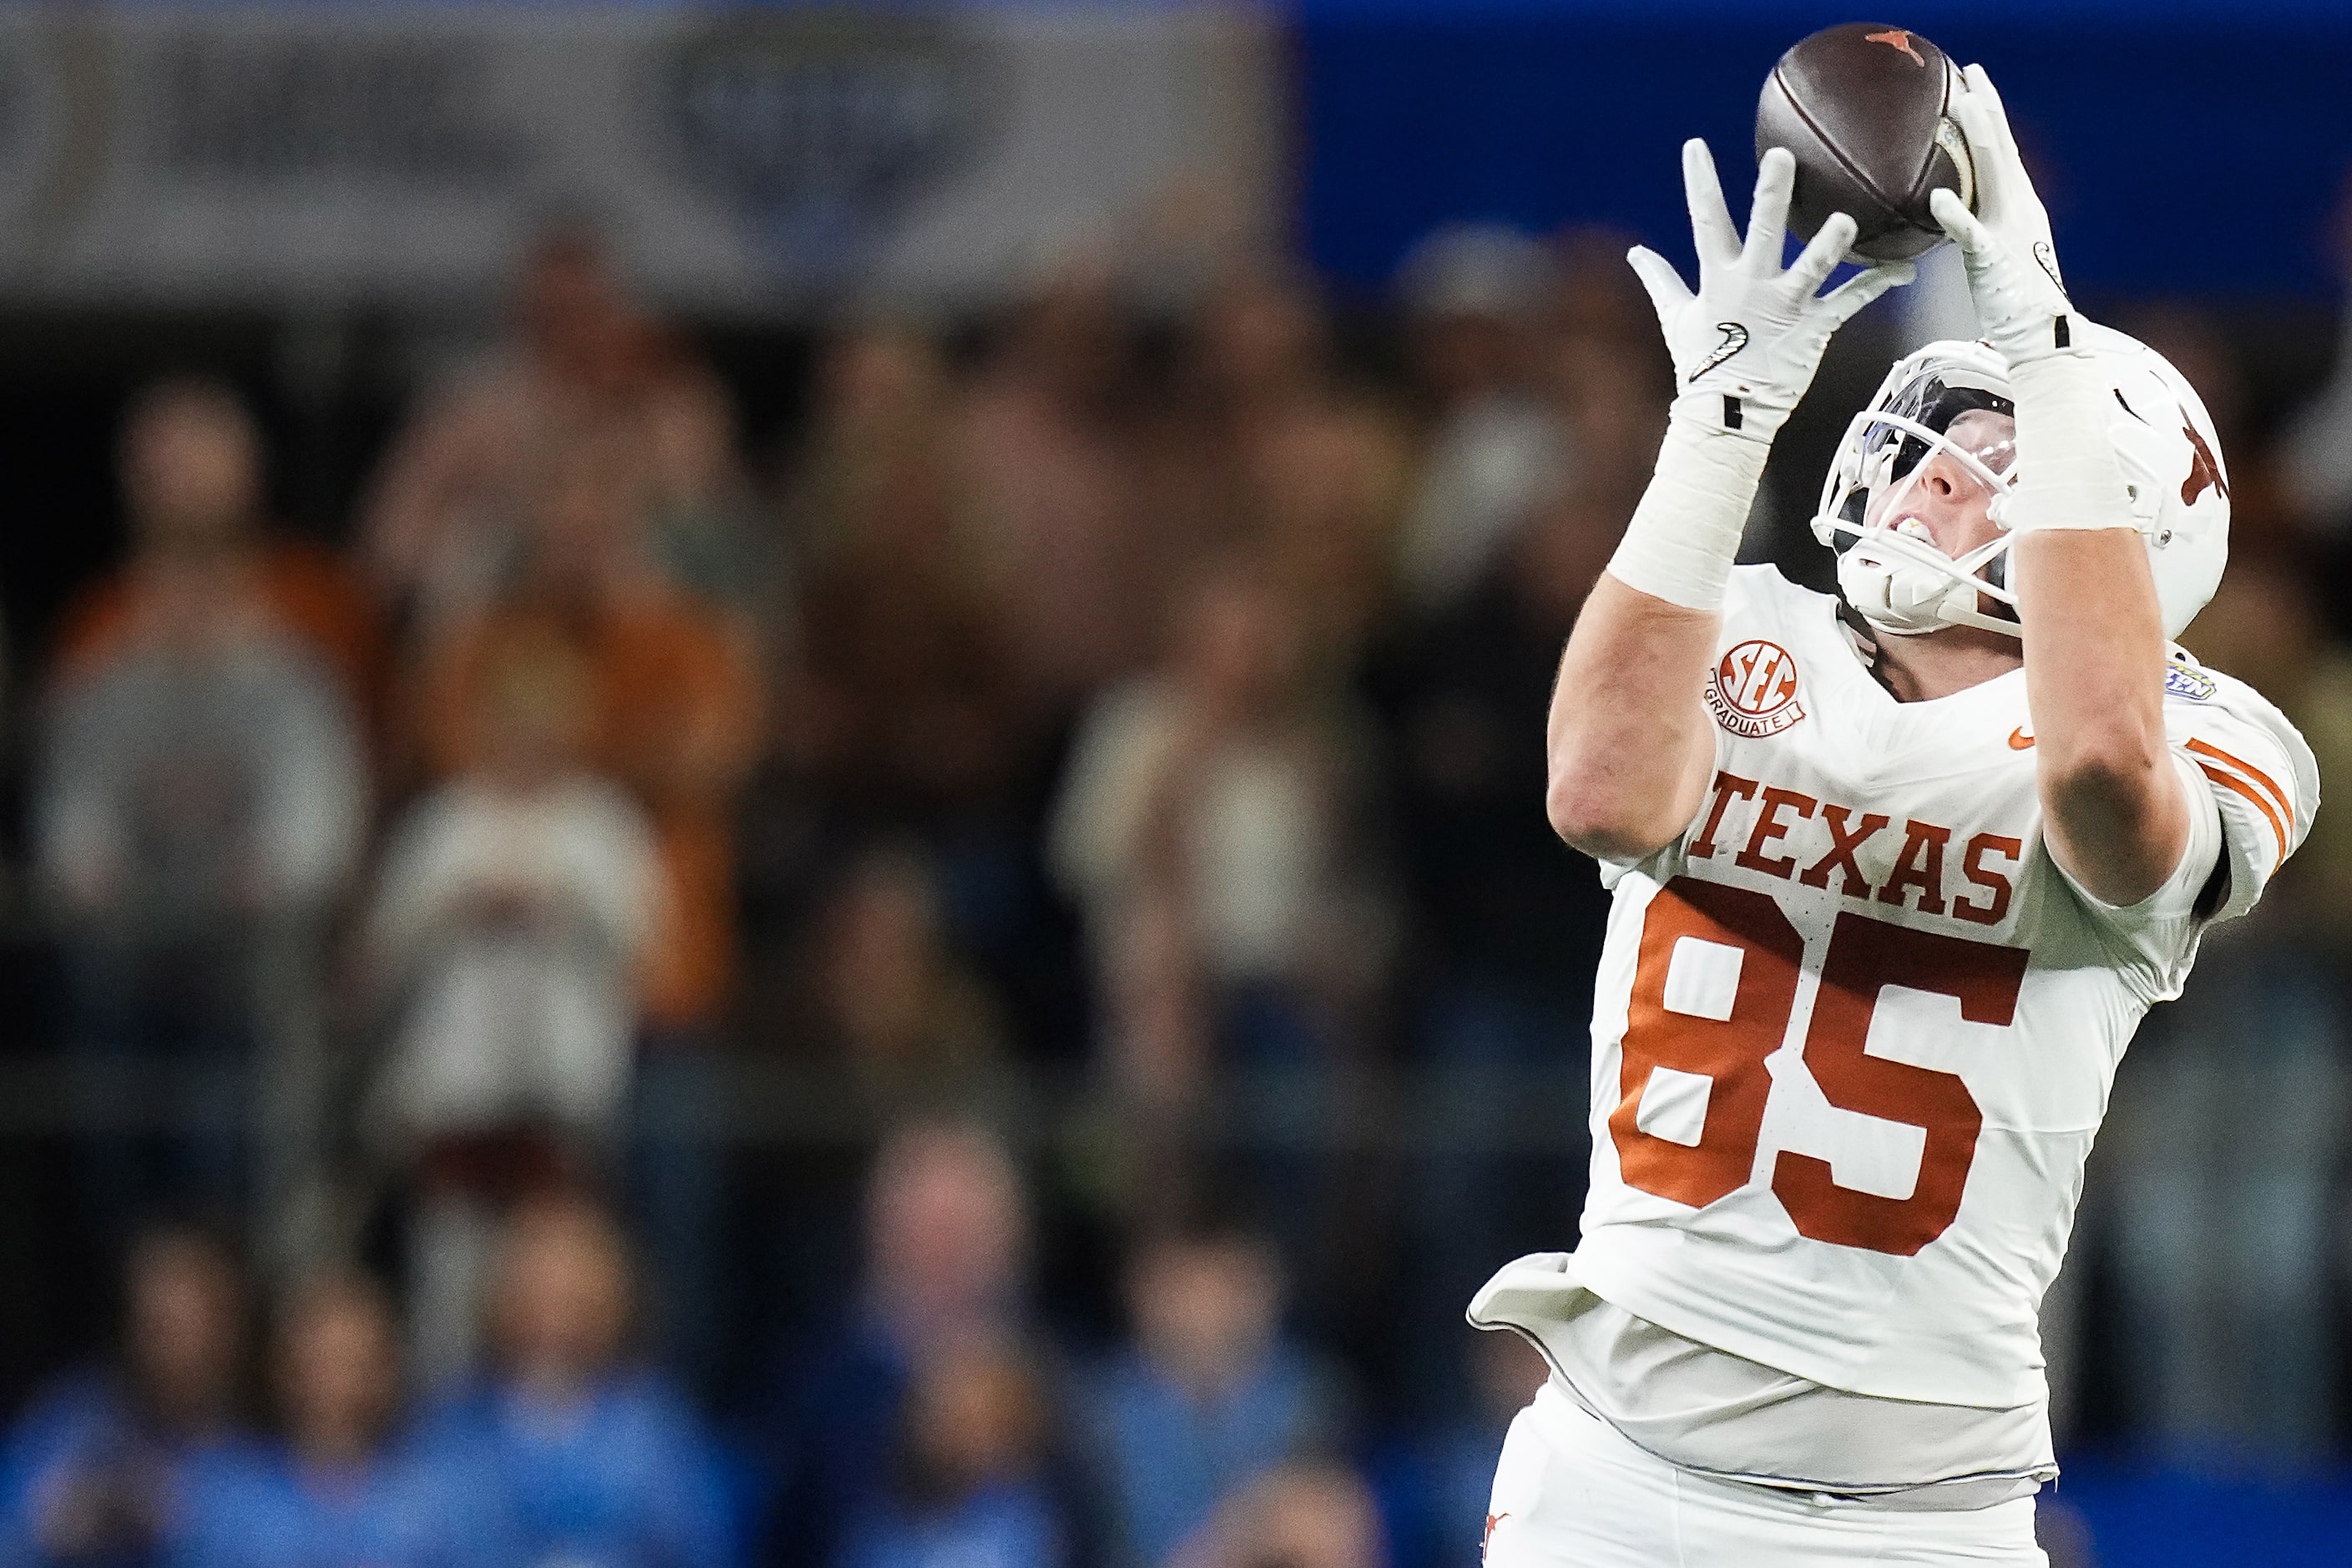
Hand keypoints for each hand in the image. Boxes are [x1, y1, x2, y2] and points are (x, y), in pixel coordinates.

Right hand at [1628, 141, 1912, 440]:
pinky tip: (1904, 269)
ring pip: (1813, 268)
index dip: (1698, 183)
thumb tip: (1634, 254)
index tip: (1695, 145)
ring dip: (1831, 245)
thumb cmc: (1702, 363)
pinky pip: (1850, 302)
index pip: (1705, 222)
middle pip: (1763, 232)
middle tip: (1782, 158)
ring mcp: (1786, 308)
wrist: (1727, 414)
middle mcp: (1753, 287)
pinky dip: (1877, 284)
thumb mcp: (1676, 318)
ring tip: (1846, 221)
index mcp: (1719, 279)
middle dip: (1771, 195)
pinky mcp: (1814, 330)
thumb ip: (1660, 280)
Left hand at [1929, 64, 2074, 362]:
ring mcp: (2009, 230)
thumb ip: (1973, 223)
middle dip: (1986, 107)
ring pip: (1993, 175)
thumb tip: (1949, 204)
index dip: (1987, 115)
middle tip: (1971, 71)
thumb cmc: (2013, 298)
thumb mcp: (1990, 250)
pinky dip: (1957, 214)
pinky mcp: (1994, 260)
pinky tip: (1938, 196)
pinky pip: (1972, 234)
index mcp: (2017, 204)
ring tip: (1961, 105)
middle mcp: (2019, 207)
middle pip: (1999, 148)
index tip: (1972, 82)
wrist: (2041, 335)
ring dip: (1978, 138)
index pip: (1999, 150)